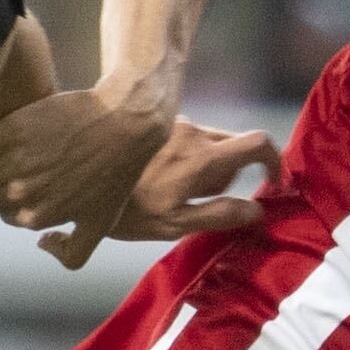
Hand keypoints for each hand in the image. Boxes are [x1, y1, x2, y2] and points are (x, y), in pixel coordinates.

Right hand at [0, 83, 175, 257]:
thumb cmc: (115, 175)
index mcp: (35, 217)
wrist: (121, 125)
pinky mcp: (7, 132)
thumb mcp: (99, 225)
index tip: (18, 190)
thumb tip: (42, 244)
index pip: (6, 216)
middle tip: (2, 173)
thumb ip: (72, 252)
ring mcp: (11, 162)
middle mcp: (19, 194)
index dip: (11, 204)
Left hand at [38, 117, 275, 268]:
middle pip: (233, 148)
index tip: (273, 183)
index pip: (259, 143)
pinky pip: (185, 140)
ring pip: (208, 145)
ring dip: (202, 169)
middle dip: (228, 176)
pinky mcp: (155, 124)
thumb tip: (258, 212)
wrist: (74, 177)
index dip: (275, 162)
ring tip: (164, 194)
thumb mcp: (174, 224)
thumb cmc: (125, 208)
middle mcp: (192, 132)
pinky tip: (152, 180)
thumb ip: (220, 216)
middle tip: (196, 202)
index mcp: (202, 157)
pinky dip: (183, 160)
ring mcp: (172, 124)